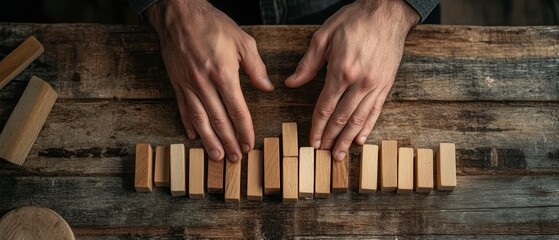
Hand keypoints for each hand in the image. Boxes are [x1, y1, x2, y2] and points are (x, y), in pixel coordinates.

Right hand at [147, 0, 273, 161]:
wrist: (180, 13)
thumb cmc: (213, 24)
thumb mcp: (242, 41)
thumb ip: (256, 68)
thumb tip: (267, 88)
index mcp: (223, 74)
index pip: (236, 110)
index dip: (244, 130)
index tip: (249, 144)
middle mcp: (204, 83)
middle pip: (218, 120)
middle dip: (228, 142)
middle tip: (235, 158)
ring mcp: (188, 84)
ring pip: (200, 119)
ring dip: (209, 140)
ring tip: (216, 156)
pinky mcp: (176, 82)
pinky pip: (183, 108)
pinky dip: (188, 124)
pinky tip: (193, 136)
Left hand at [285, 0, 418, 160]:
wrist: (387, 12)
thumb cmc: (354, 20)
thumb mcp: (324, 37)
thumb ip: (308, 64)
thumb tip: (291, 83)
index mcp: (341, 72)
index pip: (325, 107)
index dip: (317, 127)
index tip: (312, 140)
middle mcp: (360, 83)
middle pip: (341, 118)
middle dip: (331, 138)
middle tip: (323, 153)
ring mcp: (375, 85)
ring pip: (359, 119)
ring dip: (348, 139)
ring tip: (340, 155)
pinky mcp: (386, 84)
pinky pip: (376, 111)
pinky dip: (367, 127)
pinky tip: (360, 139)